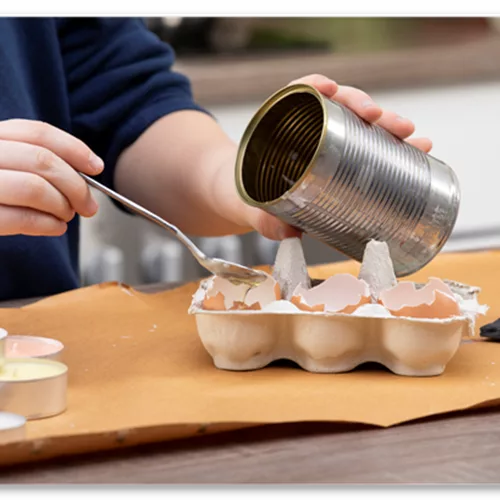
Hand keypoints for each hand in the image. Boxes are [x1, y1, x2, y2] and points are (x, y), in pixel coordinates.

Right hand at [0, 119, 102, 235]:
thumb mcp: (4, 165)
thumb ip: (32, 161)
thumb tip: (85, 171)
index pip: (37, 132)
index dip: (74, 148)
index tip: (96, 166)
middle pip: (43, 161)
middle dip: (77, 186)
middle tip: (89, 205)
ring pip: (35, 188)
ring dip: (63, 206)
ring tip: (67, 216)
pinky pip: (22, 218)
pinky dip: (48, 224)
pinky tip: (55, 227)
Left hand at [245, 74, 432, 240]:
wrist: (240, 201)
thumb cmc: (241, 194)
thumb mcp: (248, 207)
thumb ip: (263, 220)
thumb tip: (289, 233)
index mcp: (276, 128)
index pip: (297, 95)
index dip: (315, 87)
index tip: (330, 89)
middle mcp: (303, 130)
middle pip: (337, 106)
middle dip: (367, 109)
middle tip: (389, 123)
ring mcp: (322, 143)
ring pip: (358, 125)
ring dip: (388, 128)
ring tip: (414, 140)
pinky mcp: (336, 159)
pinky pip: (364, 145)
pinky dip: (390, 146)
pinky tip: (412, 150)